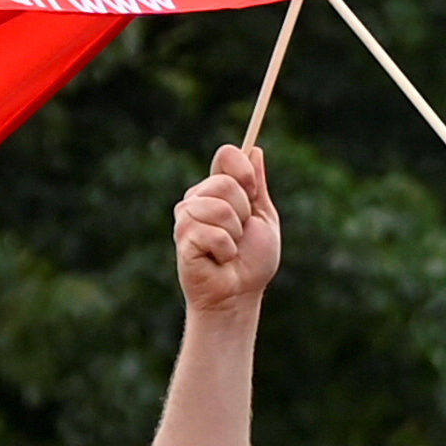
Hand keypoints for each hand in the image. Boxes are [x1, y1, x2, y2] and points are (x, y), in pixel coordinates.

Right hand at [171, 147, 281, 319]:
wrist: (239, 294)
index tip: (253, 193)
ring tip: (228, 249)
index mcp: (218, 190)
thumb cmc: (252, 261)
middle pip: (225, 182)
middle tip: (240, 234)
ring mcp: (187, 218)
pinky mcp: (182, 238)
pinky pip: (212, 232)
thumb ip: (257, 186)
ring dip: (234, 233)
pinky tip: (218, 259)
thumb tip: (254, 150)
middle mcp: (198, 198)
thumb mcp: (263, 218)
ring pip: (218, 207)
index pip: (226, 155)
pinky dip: (225, 249)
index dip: (244, 171)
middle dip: (244, 212)